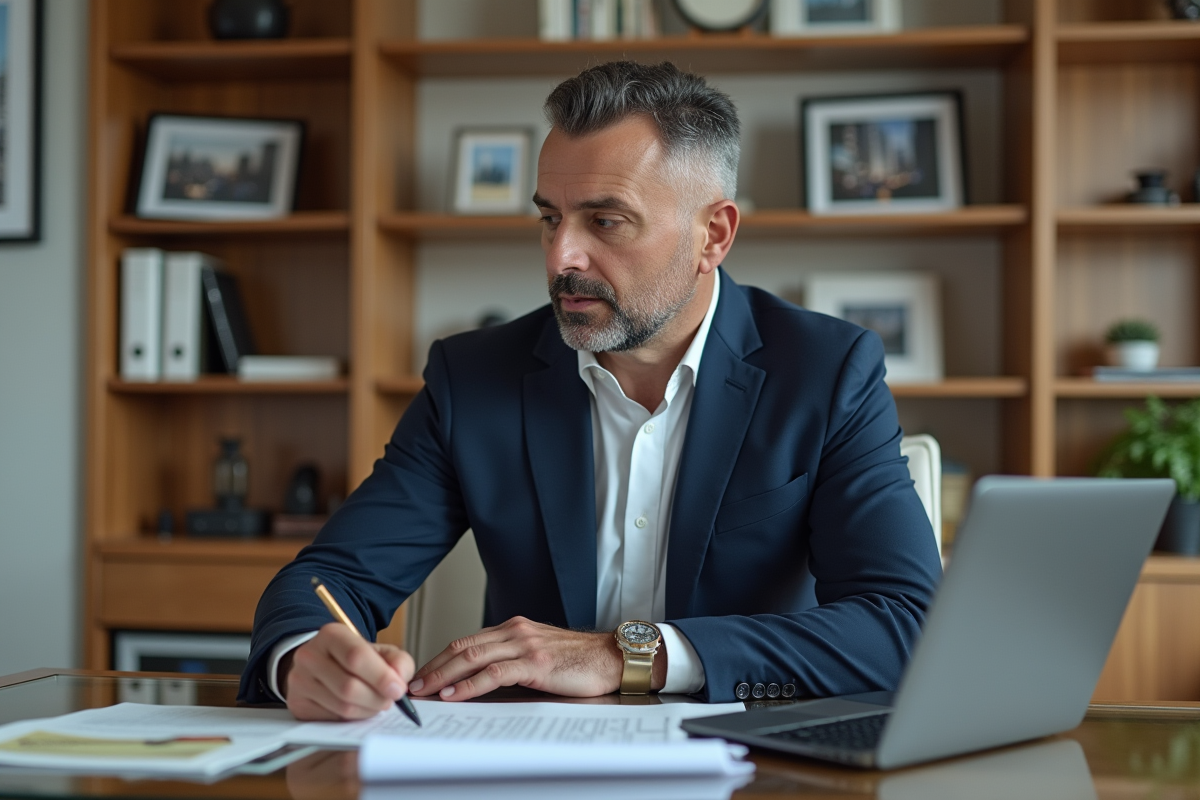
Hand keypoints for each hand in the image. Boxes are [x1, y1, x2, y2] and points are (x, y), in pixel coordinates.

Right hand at [280, 623, 414, 720]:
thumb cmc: (355, 658)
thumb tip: (399, 682)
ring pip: (342, 706)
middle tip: (390, 700)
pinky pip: (332, 719)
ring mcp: (299, 681)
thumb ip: (398, 662)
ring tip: (376, 704)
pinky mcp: (297, 703)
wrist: (322, 664)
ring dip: (367, 710)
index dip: (381, 676)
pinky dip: (352, 718)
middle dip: (377, 698)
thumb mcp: (380, 651)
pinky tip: (358, 708)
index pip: (356, 656)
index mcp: (331, 634)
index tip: (398, 689)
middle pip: (348, 686)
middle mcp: (309, 655)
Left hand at [409, 616, 664, 700]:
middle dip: (433, 667)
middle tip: (413, 685)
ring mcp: (525, 645)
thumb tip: (482, 680)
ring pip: (472, 657)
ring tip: (425, 692)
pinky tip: (456, 694)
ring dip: (443, 676)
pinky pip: (494, 673)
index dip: (440, 658)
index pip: (467, 641)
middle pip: (462, 646)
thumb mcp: (540, 654)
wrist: (613, 658)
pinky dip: (469, 684)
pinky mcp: (536, 662)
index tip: (422, 675)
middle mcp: (516, 631)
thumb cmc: (580, 660)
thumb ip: (513, 659)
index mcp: (515, 628)